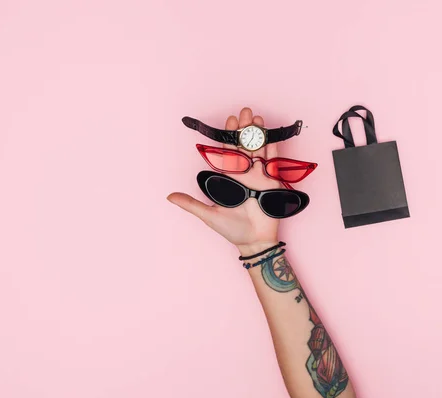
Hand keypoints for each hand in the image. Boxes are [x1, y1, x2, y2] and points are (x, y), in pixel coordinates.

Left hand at [167, 107, 280, 255]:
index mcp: (230, 178)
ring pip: (258, 151)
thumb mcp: (209, 215)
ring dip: (258, 135)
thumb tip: (169, 196)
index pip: (229, 152)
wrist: (254, 241)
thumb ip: (191, 204)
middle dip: (244, 130)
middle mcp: (244, 175)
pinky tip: (270, 135)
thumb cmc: (232, 230)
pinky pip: (272, 162)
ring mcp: (259, 177)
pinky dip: (272, 149)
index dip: (229, 137)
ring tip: (258, 119)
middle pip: (244, 147)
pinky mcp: (272, 182)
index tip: (229, 122)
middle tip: (245, 112)